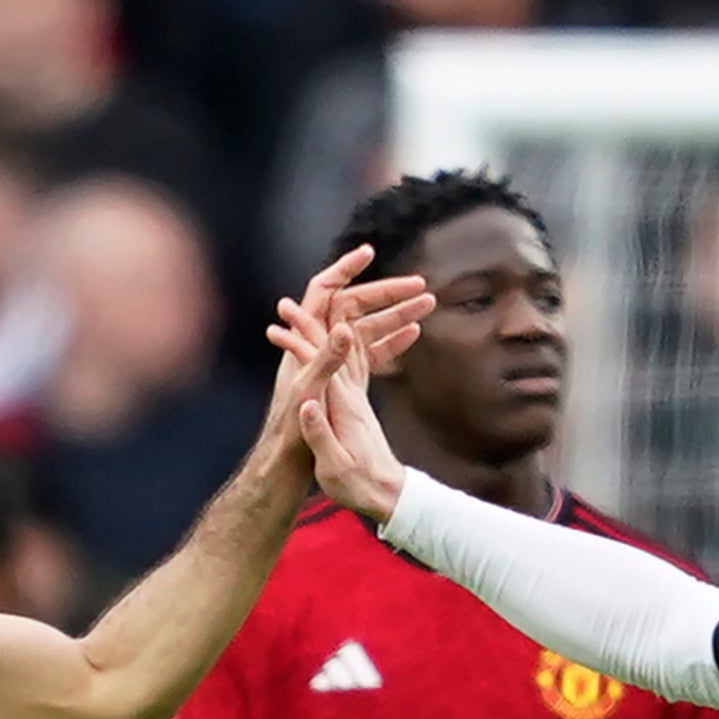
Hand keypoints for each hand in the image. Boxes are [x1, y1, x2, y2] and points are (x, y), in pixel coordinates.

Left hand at [259, 247, 431, 476]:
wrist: (288, 465)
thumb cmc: (293, 433)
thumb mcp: (311, 394)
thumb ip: (326, 360)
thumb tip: (345, 327)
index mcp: (309, 343)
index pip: (326, 292)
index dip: (344, 269)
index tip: (369, 253)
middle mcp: (320, 347)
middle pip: (354, 305)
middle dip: (387, 291)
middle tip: (420, 284)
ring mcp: (334, 363)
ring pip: (368, 326)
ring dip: (397, 312)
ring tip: (430, 303)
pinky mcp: (345, 382)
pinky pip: (372, 352)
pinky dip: (392, 339)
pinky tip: (415, 333)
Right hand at [279, 320, 407, 525]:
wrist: (390, 494)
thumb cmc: (360, 487)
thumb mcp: (335, 467)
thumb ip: (320, 434)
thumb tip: (307, 404)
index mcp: (343, 406)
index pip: (319, 364)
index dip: (297, 343)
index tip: (274, 326)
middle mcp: (352, 395)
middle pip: (334, 347)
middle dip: (308, 323)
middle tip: (282, 304)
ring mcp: (356, 399)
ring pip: (343, 352)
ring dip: (323, 329)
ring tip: (299, 315)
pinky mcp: (357, 406)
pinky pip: (349, 367)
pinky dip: (337, 350)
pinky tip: (332, 340)